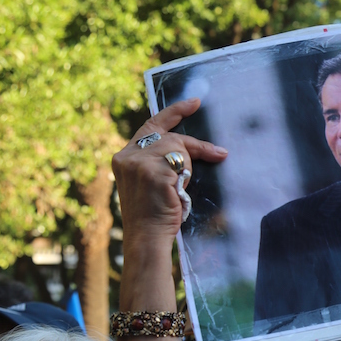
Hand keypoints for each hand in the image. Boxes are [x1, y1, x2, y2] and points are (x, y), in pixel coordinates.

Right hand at [112, 98, 227, 246]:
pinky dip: (186, 176)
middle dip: (194, 146)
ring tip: (181, 187)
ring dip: (189, 166)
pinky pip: (181, 163)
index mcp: (123, 156)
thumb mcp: (150, 180)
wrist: (146, 237)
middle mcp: (127, 156)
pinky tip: (178, 191)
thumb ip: (157, 160)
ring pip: (177, 147)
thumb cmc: (153, 213)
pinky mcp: (154, 171)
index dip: (173, 113)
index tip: (193, 103)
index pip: (151, 126)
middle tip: (217, 152)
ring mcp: (139, 162)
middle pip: (169, 136)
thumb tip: (186, 148)